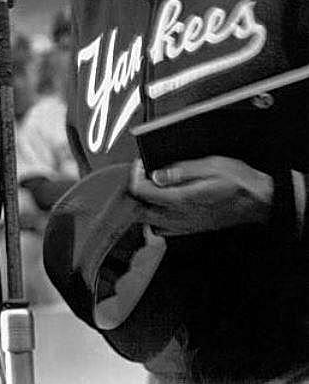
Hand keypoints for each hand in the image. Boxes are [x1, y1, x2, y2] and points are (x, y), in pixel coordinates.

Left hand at [129, 156, 273, 235]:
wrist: (259, 200)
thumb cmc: (238, 181)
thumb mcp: (209, 165)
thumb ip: (180, 171)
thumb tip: (157, 175)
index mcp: (181, 199)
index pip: (143, 192)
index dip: (136, 176)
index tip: (140, 164)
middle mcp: (180, 216)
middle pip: (141, 211)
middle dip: (135, 194)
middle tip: (139, 177)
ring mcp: (186, 225)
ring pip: (151, 223)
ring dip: (145, 207)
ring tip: (149, 190)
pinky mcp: (193, 229)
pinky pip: (166, 230)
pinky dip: (158, 219)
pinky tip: (164, 206)